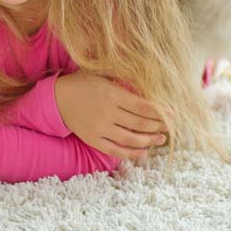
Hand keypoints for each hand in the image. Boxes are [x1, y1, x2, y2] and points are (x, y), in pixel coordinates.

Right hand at [54, 72, 168, 160]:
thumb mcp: (103, 76)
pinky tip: (143, 152)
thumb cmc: (83, 84)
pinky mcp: (93, 139)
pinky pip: (115, 150)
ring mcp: (99, 128)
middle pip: (139, 123)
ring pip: (130, 138)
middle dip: (159, 126)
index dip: (160, 112)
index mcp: (111, 94)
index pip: (143, 106)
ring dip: (149, 140)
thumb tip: (148, 87)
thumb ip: (124, 83)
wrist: (57, 98)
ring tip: (161, 139)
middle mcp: (107, 112)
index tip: (172, 114)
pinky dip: (130, 153)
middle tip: (171, 127)